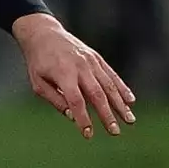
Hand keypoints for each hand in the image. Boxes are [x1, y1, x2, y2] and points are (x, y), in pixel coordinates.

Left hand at [11, 13, 134, 139]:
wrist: (43, 33)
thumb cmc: (38, 62)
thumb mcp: (38, 82)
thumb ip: (55, 99)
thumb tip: (72, 116)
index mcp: (63, 73)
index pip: (75, 100)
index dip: (83, 118)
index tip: (88, 134)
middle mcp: (80, 66)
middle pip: (96, 94)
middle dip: (107, 115)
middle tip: (115, 132)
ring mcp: (90, 61)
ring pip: (108, 85)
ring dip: (120, 104)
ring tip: (130, 120)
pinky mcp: (96, 57)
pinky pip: (111, 74)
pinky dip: (122, 88)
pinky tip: (130, 101)